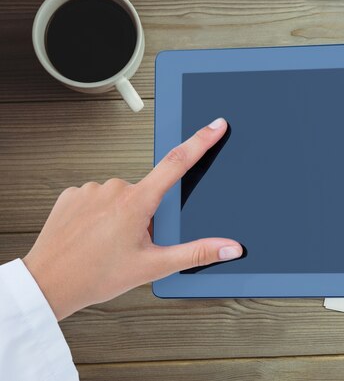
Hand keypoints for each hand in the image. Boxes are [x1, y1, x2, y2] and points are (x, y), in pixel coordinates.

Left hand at [23, 118, 242, 320]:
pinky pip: (97, 198)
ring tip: (108, 243)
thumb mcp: (154, 266)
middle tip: (132, 243)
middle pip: (147, 192)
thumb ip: (197, 253)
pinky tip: (93, 235)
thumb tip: (229, 247)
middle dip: (147, 214)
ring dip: (123, 215)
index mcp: (137, 202)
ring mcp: (90, 189)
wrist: (48, 284)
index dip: (201, 141)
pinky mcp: (72, 194)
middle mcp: (114, 188)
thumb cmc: (94, 276)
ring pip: (122, 197)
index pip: (179, 162)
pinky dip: (100, 214)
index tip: (215, 126)